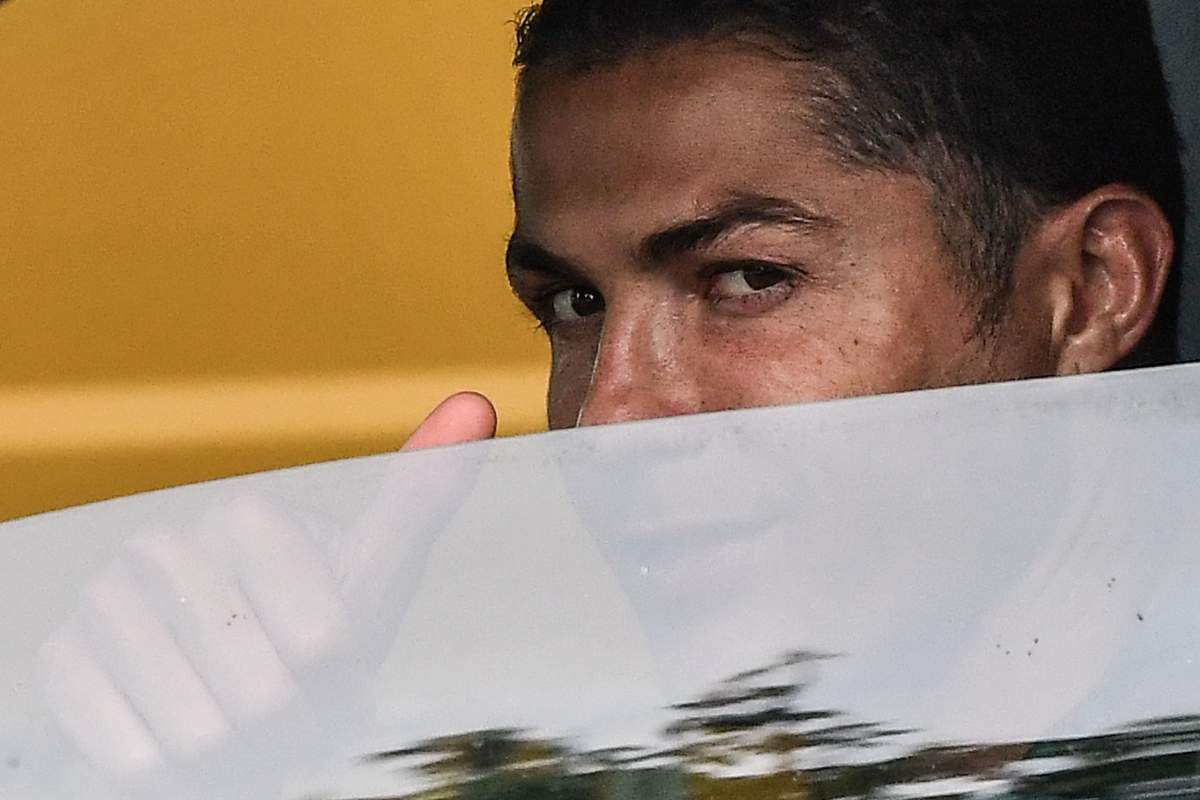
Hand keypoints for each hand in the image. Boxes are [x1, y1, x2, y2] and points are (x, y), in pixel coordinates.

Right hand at [36, 393, 496, 798]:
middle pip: (264, 692)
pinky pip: (127, 751)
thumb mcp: (376, 571)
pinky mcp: (59, 662)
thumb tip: (476, 403)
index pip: (323, 645)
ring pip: (196, 731)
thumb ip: (423, 494)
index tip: (327, 669)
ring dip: (231, 756)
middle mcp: (164, 545)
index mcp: (248, 518)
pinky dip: (167, 767)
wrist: (223, 696)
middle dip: (287, 726)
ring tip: (235, 724)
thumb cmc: (310, 635)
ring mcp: (103, 602)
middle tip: (283, 708)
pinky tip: (173, 734)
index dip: (336, 682)